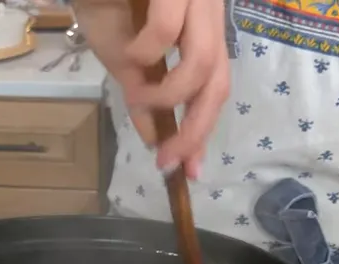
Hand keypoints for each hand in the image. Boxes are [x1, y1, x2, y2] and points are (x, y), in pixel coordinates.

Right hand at [73, 0, 230, 178]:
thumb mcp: (120, 52)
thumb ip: (140, 93)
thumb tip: (155, 139)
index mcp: (201, 29)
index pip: (216, 87)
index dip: (203, 130)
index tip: (188, 172)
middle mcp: (208, 13)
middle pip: (219, 82)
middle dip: (194, 129)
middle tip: (167, 160)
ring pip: (203, 62)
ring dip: (168, 95)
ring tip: (137, 97)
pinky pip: (168, 28)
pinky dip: (146, 51)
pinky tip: (128, 51)